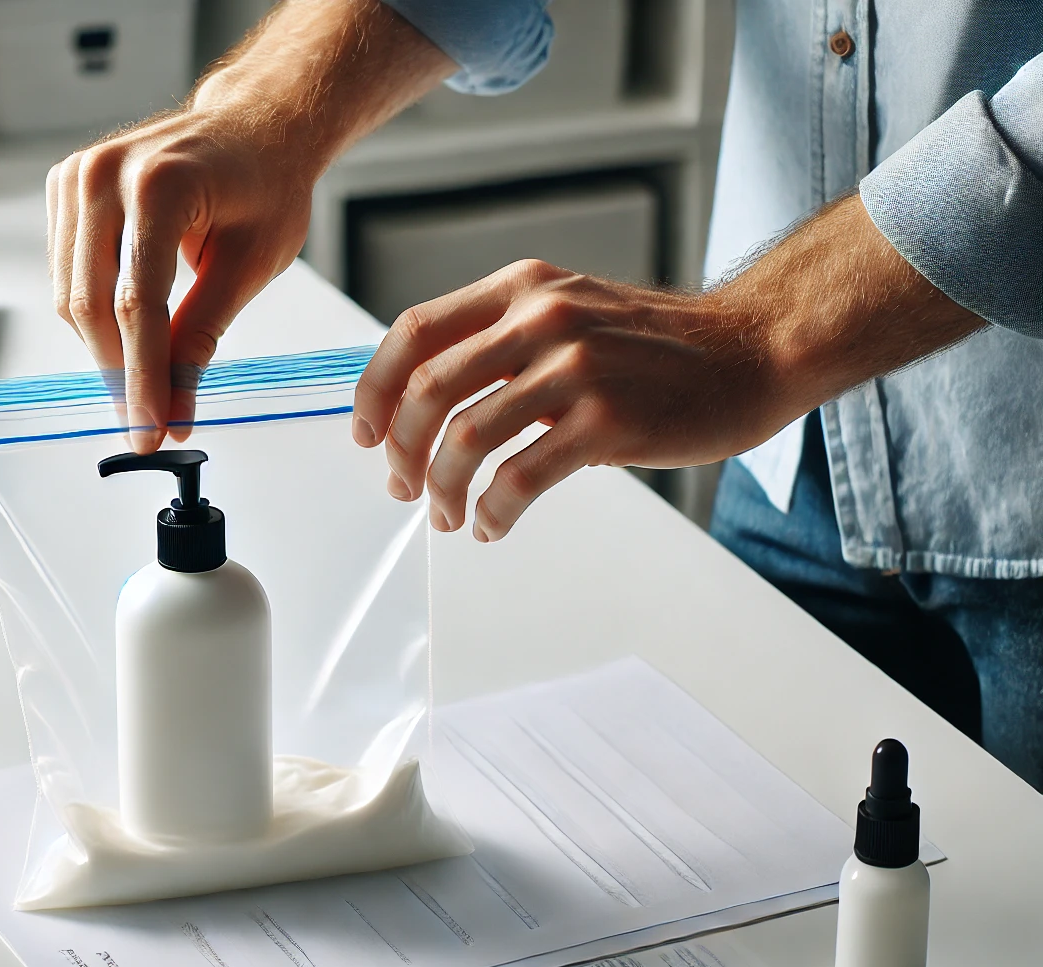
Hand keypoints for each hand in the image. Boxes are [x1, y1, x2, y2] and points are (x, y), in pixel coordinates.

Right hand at [47, 108, 316, 451]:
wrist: (252, 126)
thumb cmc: (264, 184)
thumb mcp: (250, 265)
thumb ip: (203, 336)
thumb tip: (173, 408)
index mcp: (159, 185)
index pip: (136, 304)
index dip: (142, 377)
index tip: (150, 429)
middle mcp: (104, 174)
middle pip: (91, 304)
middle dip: (120, 374)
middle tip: (147, 424)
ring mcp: (76, 176)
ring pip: (70, 296)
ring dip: (104, 350)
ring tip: (142, 385)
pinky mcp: (64, 186)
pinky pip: (65, 273)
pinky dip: (93, 314)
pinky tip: (127, 334)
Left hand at [351, 194, 983, 540]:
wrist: (754, 351)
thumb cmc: (657, 347)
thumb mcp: (568, 313)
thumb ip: (500, 341)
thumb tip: (425, 400)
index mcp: (521, 289)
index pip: (414, 333)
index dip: (375, 389)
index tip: (365, 433)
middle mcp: (540, 318)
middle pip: (428, 391)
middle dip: (400, 451)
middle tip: (401, 487)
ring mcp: (574, 368)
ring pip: (465, 439)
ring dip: (443, 489)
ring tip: (450, 516)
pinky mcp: (606, 421)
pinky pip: (519, 478)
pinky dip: (492, 511)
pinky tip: (493, 525)